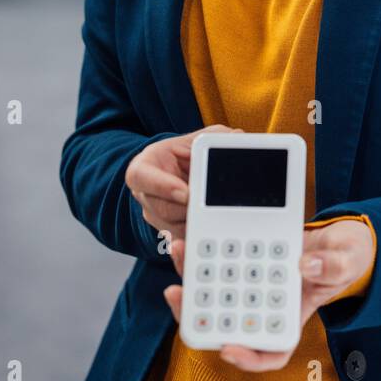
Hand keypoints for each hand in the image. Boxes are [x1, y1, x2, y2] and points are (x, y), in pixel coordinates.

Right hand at [125, 125, 241, 251]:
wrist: (179, 174)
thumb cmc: (183, 155)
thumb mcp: (195, 140)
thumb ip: (214, 136)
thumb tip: (237, 137)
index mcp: (144, 168)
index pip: (142, 177)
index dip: (163, 187)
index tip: (186, 193)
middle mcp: (144, 195)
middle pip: (162, 210)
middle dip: (188, 210)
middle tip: (209, 207)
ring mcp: (156, 217)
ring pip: (175, 229)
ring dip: (197, 224)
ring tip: (216, 215)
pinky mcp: (170, 234)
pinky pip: (182, 243)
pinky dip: (195, 242)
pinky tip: (209, 239)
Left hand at [162, 218, 375, 370]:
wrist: (339, 237)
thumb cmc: (346, 259)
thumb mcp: (347, 261)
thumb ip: (332, 267)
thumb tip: (305, 267)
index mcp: (293, 317)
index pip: (270, 352)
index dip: (247, 358)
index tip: (227, 349)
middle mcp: (267, 305)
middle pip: (228, 323)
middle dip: (197, 313)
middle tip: (176, 293)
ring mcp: (255, 284)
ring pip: (217, 293)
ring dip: (193, 275)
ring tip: (180, 250)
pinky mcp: (247, 260)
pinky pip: (221, 264)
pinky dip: (205, 253)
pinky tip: (194, 236)